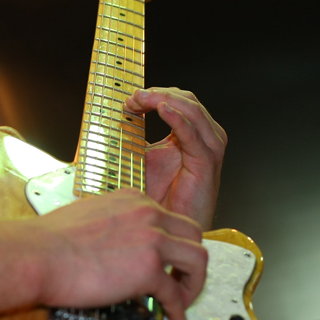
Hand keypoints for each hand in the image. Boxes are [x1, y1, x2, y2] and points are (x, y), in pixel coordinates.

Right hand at [34, 190, 206, 319]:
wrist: (36, 255)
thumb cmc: (48, 241)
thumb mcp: (88, 216)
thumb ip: (112, 226)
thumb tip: (117, 249)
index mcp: (132, 199)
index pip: (169, 218)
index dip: (173, 243)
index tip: (168, 261)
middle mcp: (147, 214)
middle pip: (193, 235)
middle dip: (191, 261)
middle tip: (182, 281)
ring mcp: (151, 240)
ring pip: (198, 260)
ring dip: (193, 283)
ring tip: (183, 300)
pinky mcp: (148, 269)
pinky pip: (175, 292)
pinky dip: (178, 308)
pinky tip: (173, 317)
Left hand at [124, 87, 226, 229]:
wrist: (171, 226)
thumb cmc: (161, 197)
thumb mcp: (144, 158)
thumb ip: (136, 138)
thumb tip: (111, 122)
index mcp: (192, 133)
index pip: (178, 100)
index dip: (154, 94)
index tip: (130, 99)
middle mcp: (205, 137)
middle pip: (187, 100)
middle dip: (158, 94)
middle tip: (133, 97)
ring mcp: (208, 149)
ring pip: (192, 111)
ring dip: (164, 100)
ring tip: (142, 98)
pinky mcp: (206, 163)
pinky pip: (193, 134)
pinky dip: (177, 119)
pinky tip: (161, 109)